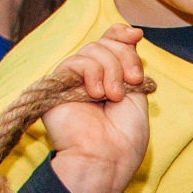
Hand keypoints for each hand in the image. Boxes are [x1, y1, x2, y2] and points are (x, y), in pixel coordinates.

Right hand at [43, 25, 150, 192]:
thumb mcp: (136, 93)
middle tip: (132, 81)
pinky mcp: (55, 87)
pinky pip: (75, 62)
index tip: (136, 35)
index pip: (110, 42)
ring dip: (111, 69)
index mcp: (109, 79)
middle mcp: (89, 79)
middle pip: (104, 44)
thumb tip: (132, 32)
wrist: (105, 159)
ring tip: (113, 96)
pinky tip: (97, 93)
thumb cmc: (124, 137)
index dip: (121, 34)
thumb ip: (130, 62)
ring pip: (92, 50)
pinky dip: (92, 72)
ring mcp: (72, 82)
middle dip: (123, 56)